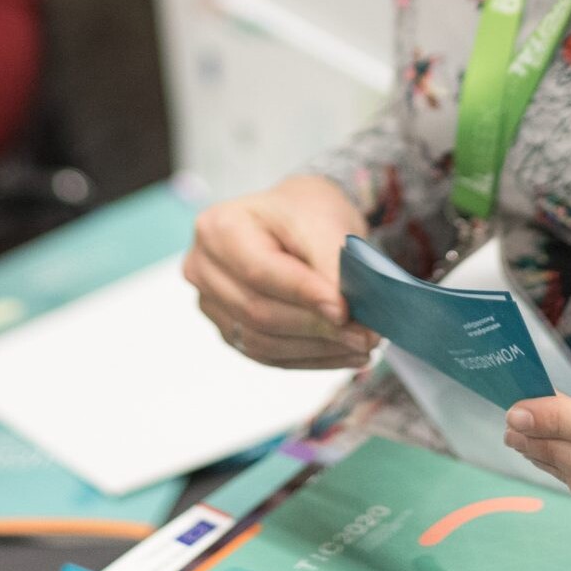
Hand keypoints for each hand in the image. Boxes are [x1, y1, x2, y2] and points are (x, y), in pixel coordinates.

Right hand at [183, 175, 378, 368]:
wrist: (297, 222)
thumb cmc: (305, 212)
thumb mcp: (323, 221)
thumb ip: (330, 263)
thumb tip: (343, 313)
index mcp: (219, 228)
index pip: (260, 271)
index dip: (303, 294)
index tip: (345, 310)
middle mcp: (203, 268)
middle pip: (259, 311)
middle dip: (317, 327)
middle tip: (367, 334)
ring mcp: (212, 304)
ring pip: (264, 342)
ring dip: (318, 348)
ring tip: (362, 345)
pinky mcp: (229, 332)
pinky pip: (269, 356)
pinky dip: (311, 358)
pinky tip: (345, 353)